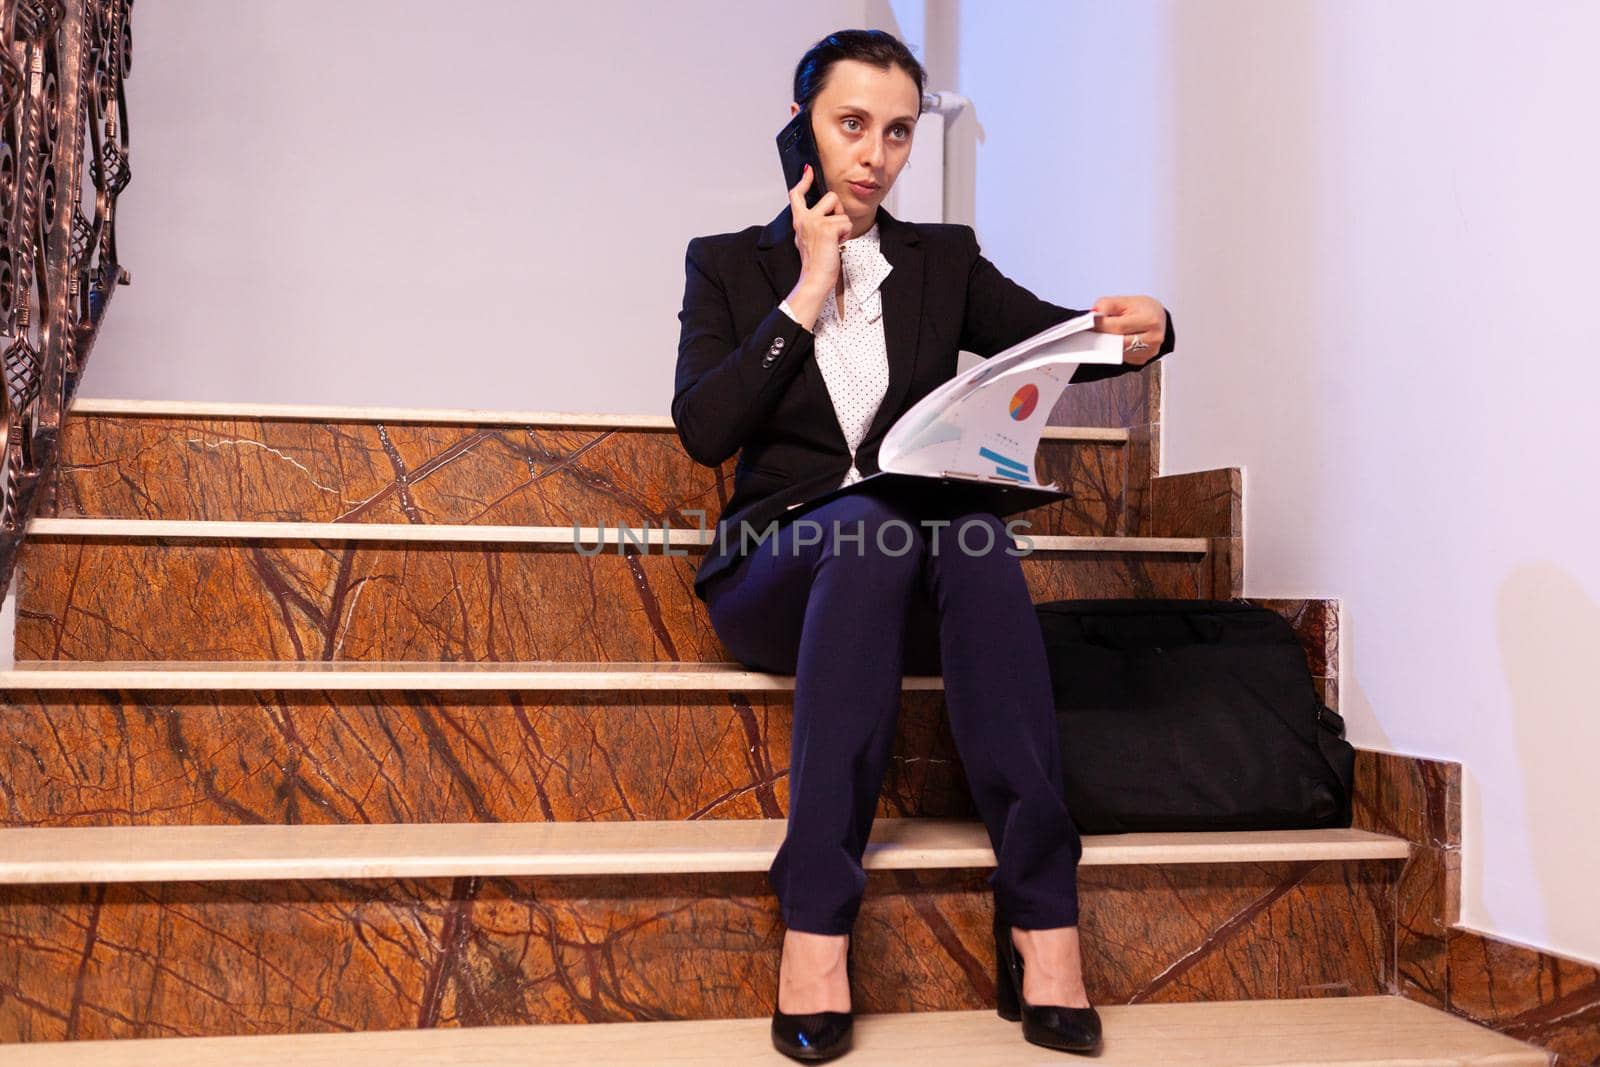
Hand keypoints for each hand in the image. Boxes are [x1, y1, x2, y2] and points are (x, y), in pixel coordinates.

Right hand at [789, 164, 851, 299]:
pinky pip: (846, 222)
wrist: (814, 279)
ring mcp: (814, 222)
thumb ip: (812, 225)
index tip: (808, 170)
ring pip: (840, 210)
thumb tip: (824, 217)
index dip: (804, 181)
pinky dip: (846, 234)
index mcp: (799, 221)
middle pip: (830, 197)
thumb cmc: (815, 262)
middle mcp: (804, 219)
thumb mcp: (808, 239)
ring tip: (835, 239)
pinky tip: (837, 244)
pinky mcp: (826, 228)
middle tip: (834, 231)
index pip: (797, 194)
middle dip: (838, 211)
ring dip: (843, 225)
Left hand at [1091, 295, 1166, 366]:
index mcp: (1150, 320)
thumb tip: (1095, 314)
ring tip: (1102, 334)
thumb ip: (1108, 305)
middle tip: (1090, 331)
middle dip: (1101, 336)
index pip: (1118, 326)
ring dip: (1106, 344)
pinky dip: (1114, 350)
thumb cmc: (1143, 309)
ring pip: (1117, 353)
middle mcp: (1152, 338)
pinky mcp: (1142, 360)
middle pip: (1117, 342)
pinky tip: (1113, 342)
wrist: (1158, 319)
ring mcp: (1148, 352)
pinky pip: (1121, 358)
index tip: (1088, 323)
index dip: (1100, 325)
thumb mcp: (1126, 300)